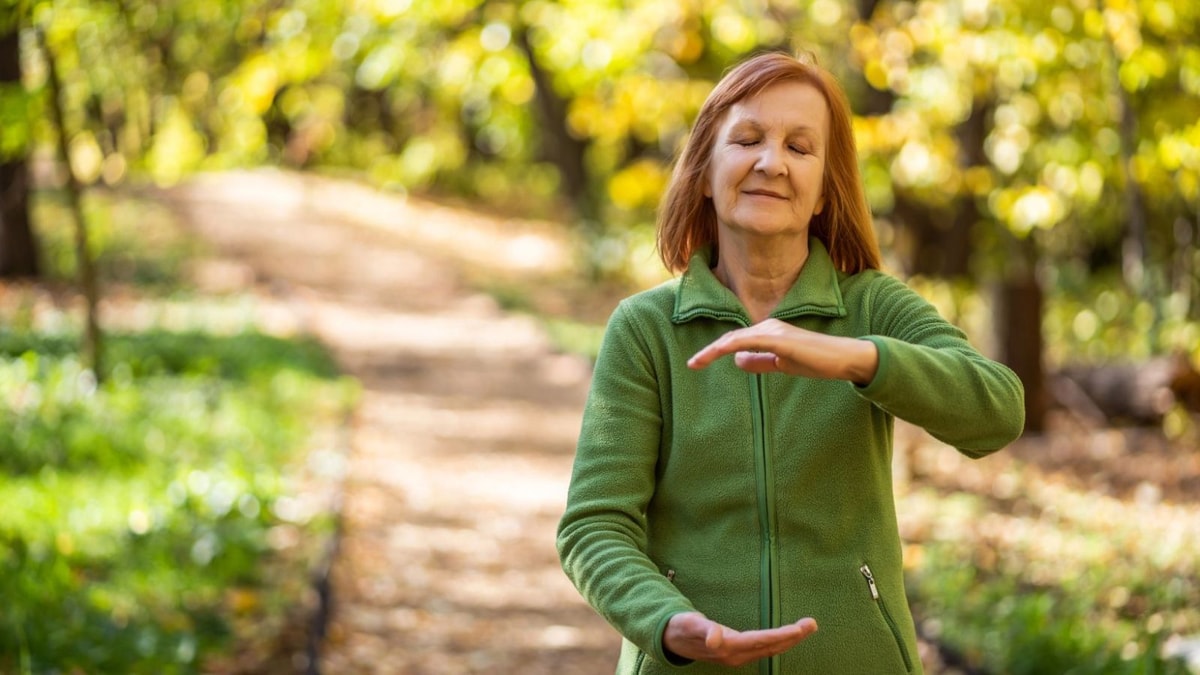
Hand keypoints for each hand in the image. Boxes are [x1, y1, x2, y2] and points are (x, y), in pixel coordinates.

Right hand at [663, 612, 817, 666]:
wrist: (675, 640)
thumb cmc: (683, 628)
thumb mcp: (691, 625)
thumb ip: (705, 631)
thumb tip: (715, 639)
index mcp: (729, 647)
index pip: (760, 641)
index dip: (780, 636)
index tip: (798, 629)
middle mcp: (737, 655)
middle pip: (770, 647)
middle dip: (793, 637)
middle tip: (812, 624)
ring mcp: (739, 656)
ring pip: (770, 649)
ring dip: (790, 639)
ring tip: (807, 627)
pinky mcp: (739, 653)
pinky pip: (765, 648)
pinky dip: (780, 641)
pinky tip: (790, 636)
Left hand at [687, 319, 878, 383]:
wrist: (842, 358)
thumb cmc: (816, 361)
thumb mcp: (781, 364)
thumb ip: (760, 362)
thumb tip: (736, 360)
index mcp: (768, 332)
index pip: (736, 341)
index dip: (715, 350)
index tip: (697, 363)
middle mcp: (768, 326)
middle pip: (731, 338)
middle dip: (709, 351)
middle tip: (691, 364)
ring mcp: (773, 330)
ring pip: (734, 339)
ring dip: (712, 351)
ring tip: (695, 363)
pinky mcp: (778, 338)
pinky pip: (747, 341)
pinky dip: (727, 347)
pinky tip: (714, 355)